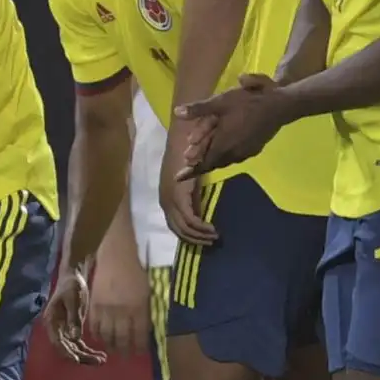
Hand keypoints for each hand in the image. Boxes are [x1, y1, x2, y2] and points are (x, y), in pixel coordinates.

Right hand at [43, 265, 106, 365]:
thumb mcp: (74, 301)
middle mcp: (55, 329)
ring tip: (102, 359)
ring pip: (72, 348)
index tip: (79, 359)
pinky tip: (99, 354)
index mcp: (52, 321)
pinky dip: (87, 350)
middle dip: (81, 357)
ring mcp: (63, 330)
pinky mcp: (71, 328)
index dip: (67, 352)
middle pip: (66, 348)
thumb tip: (74, 338)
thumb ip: (74, 319)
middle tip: (99, 361)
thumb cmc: (72, 286)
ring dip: (86, 356)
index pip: (57, 342)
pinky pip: (78, 344)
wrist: (73, 276)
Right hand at [88, 254, 150, 358]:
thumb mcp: (147, 292)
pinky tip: (99, 338)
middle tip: (125, 356)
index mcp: (139, 308)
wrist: (115, 257)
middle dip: (124, 350)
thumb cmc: (135, 272)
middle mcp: (122, 311)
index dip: (139, 346)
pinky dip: (96, 334)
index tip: (139, 352)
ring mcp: (106, 309)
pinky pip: (94, 325)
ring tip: (112, 351)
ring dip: (110, 345)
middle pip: (122, 338)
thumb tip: (144, 329)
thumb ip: (145, 311)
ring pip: (107, 335)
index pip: (139, 334)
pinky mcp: (94, 305)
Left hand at [160, 123, 217, 246]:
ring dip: (199, 236)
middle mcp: (164, 200)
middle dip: (194, 239)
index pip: (174, 224)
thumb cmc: (189, 151)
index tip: (204, 239)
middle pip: (177, 230)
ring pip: (183, 228)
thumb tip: (199, 210)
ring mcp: (169, 198)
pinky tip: (212, 229)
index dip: (188, 235)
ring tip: (214, 238)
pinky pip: (189, 219)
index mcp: (166, 197)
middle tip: (211, 243)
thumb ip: (193, 195)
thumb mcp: (192, 179)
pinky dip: (200, 227)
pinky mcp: (178, 195)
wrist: (185, 136)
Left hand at [173, 74, 289, 179]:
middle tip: (188, 159)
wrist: (280, 106)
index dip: (190, 171)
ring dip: (212, 158)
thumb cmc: (249, 103)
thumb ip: (198, 109)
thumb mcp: (221, 102)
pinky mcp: (255, 149)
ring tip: (203, 155)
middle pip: (212, 163)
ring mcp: (246, 153)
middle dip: (200, 161)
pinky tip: (223, 149)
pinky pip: (235, 157)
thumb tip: (176, 113)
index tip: (178, 178)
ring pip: (224, 160)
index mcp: (223, 145)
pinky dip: (224, 155)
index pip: (203, 164)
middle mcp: (234, 154)